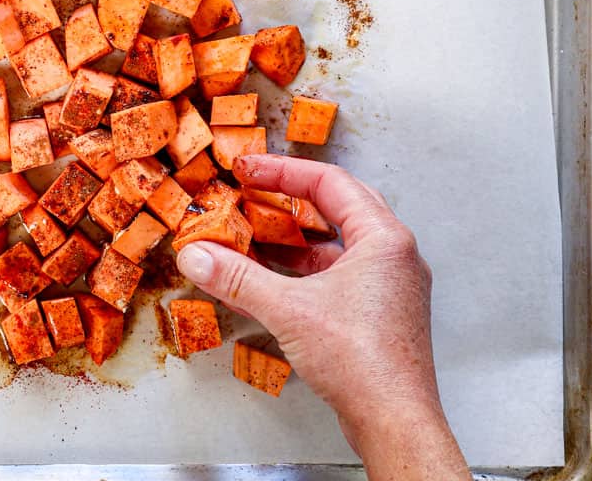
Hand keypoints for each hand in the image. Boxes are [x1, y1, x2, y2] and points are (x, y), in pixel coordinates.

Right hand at [176, 154, 468, 480]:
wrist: (394, 420)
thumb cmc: (361, 362)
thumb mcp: (288, 309)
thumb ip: (237, 277)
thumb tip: (197, 255)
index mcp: (383, 239)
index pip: (329, 182)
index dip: (282, 172)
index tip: (246, 171)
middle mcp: (393, 255)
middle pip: (336, 206)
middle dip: (287, 198)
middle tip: (250, 191)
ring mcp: (388, 285)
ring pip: (335, 243)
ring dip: (291, 236)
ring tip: (249, 232)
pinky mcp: (378, 311)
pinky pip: (335, 272)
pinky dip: (300, 268)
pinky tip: (267, 277)